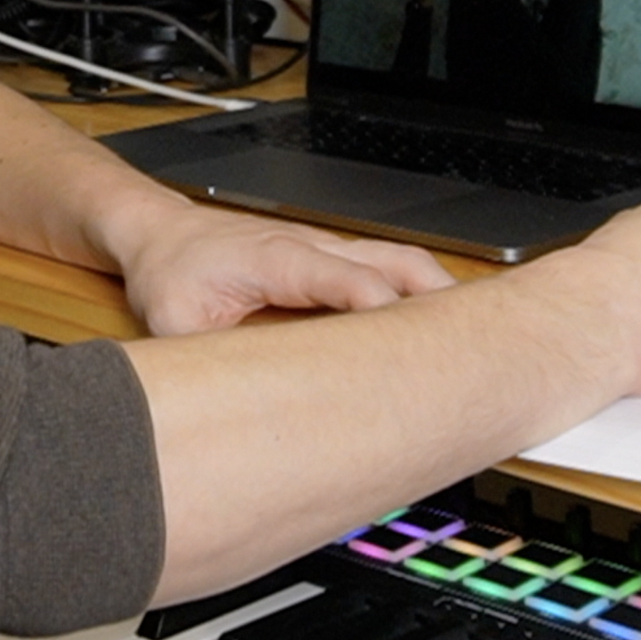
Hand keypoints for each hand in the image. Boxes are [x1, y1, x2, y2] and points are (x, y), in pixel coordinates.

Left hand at [111, 202, 455, 336]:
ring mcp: (326, 248)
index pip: (345, 279)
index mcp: (277, 260)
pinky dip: (419, 291)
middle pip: (392, 262)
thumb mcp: (174, 324)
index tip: (415, 345)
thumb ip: (210, 360)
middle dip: (435, 299)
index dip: (382, 308)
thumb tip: (240, 405)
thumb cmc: (172, 275)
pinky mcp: (331, 257)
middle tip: (477, 345)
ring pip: (398, 260)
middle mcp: (312, 247)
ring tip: (477, 343)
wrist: (163, 234)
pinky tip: (437, 329)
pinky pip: (386, 267)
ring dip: (436, 295)